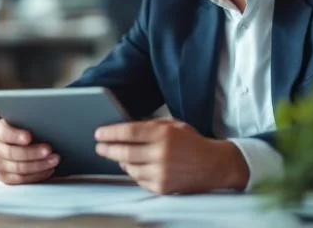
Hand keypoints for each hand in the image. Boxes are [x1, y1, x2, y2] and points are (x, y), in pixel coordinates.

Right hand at [0, 119, 59, 184]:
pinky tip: (48, 169)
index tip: (29, 137)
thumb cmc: (23, 130)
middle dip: (32, 152)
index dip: (16, 136)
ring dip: (39, 165)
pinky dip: (37, 175)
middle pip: (12, 153)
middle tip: (49, 150)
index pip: (4, 133)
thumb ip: (29, 122)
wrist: (15, 143)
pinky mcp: (6, 177)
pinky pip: (22, 179)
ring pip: (18, 168)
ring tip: (54, 160)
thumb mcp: (24, 121)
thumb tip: (46, 121)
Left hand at [94, 119, 248, 193]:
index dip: (110, 133)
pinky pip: (138, 180)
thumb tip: (125, 127)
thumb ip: (150, 125)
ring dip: (121, 161)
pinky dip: (134, 173)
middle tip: (99, 147)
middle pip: (124, 151)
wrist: (214, 165)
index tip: (98, 134)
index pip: (129, 132)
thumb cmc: (192, 142)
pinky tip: (134, 166)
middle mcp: (161, 153)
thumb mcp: (173, 125)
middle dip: (108, 149)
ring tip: (117, 155)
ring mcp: (161, 172)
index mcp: (164, 134)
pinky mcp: (162, 187)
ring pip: (129, 168)